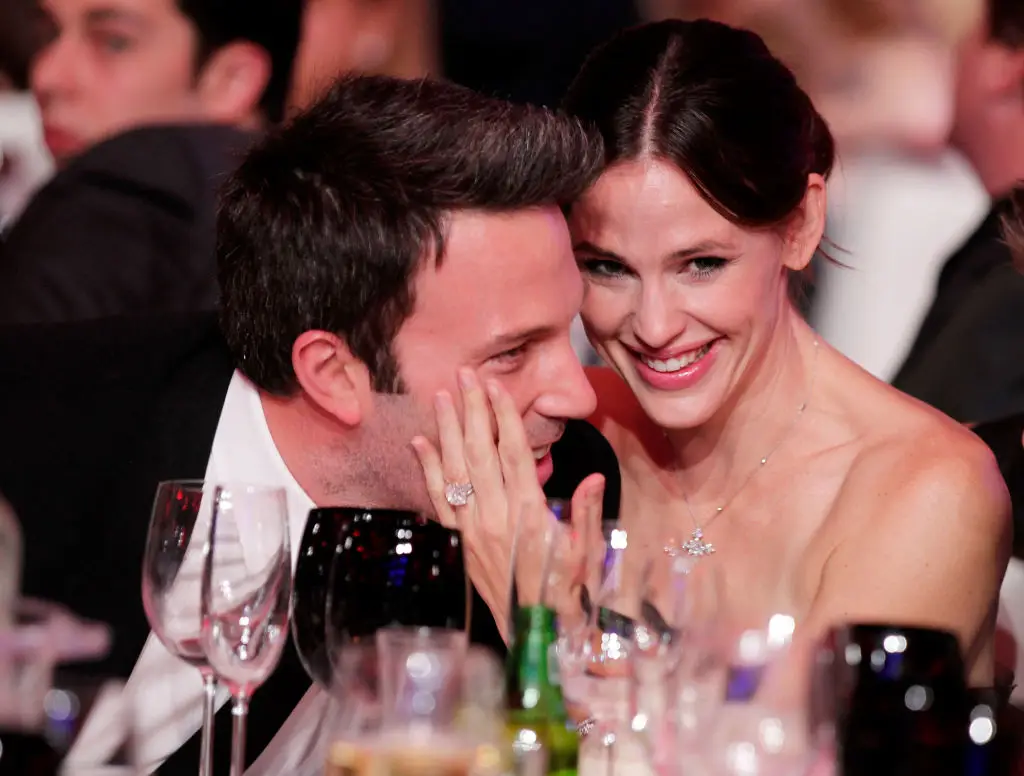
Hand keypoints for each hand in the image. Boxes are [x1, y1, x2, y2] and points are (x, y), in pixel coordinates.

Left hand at [411, 368, 604, 642]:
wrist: (538, 634)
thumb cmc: (568, 591)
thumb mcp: (587, 553)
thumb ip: (588, 512)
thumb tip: (594, 477)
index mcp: (528, 516)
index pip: (513, 455)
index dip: (504, 418)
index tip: (496, 387)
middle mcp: (494, 518)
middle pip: (479, 453)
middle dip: (472, 411)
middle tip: (465, 375)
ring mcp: (471, 530)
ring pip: (454, 470)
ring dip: (446, 430)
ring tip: (441, 396)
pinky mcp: (458, 542)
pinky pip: (438, 499)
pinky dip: (427, 469)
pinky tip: (419, 441)